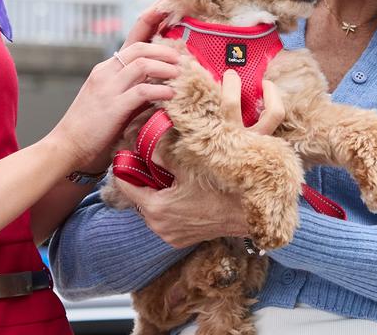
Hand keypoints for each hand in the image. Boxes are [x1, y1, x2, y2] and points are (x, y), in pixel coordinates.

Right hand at [47, 7, 179, 171]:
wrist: (66, 148)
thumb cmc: (91, 130)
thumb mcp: (113, 103)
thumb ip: (134, 92)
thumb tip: (162, 88)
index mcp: (106, 69)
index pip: (132, 37)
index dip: (151, 19)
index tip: (167, 7)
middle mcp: (105, 72)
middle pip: (140, 46)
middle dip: (166, 49)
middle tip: (183, 58)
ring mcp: (108, 88)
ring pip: (142, 63)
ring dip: (166, 67)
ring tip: (181, 74)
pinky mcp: (113, 106)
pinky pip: (142, 91)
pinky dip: (161, 91)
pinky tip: (172, 96)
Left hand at [113, 70, 286, 247]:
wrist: (251, 214)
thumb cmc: (221, 189)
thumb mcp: (190, 164)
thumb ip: (163, 152)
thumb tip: (146, 137)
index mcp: (156, 208)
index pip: (125, 184)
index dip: (125, 166)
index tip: (128, 152)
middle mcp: (159, 227)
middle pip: (139, 197)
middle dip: (142, 178)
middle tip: (147, 160)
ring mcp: (171, 236)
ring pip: (153, 208)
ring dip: (156, 192)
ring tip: (165, 174)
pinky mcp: (182, 240)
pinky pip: (166, 218)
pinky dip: (169, 204)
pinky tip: (180, 190)